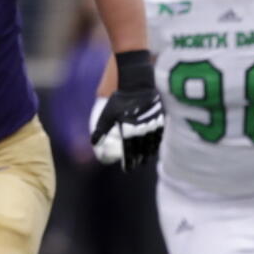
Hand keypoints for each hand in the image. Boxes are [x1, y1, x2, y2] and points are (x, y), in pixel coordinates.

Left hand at [89, 51, 163, 170]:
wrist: (137, 83)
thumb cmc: (120, 99)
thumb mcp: (107, 114)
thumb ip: (101, 130)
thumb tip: (94, 143)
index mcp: (129, 130)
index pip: (130, 151)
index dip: (129, 162)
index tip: (127, 170)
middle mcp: (142, 130)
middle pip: (141, 150)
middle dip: (139, 159)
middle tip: (137, 166)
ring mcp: (152, 124)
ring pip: (152, 144)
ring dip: (149, 153)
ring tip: (146, 160)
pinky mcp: (159, 118)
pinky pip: (159, 135)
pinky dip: (156, 143)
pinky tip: (155, 146)